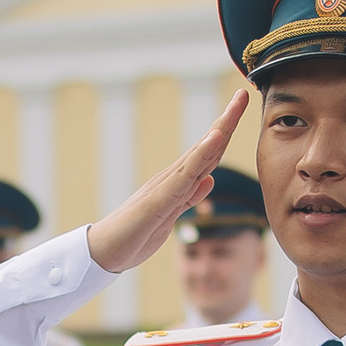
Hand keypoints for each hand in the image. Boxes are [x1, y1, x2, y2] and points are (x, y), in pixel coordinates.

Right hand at [85, 90, 251, 274]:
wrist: (102, 251)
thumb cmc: (133, 235)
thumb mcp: (169, 217)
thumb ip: (189, 198)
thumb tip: (210, 179)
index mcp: (177, 183)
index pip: (208, 153)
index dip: (226, 131)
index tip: (240, 107)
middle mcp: (172, 178)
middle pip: (206, 146)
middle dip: (227, 119)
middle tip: (244, 93)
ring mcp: (165, 186)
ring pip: (198, 154)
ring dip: (218, 130)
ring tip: (233, 108)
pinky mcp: (159, 200)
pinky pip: (184, 176)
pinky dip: (201, 155)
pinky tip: (215, 138)